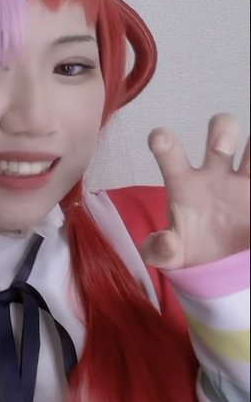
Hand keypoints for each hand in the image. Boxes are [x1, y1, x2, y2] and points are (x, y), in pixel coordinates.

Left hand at [141, 113, 249, 268]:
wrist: (221, 271)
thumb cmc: (190, 253)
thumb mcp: (169, 256)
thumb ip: (159, 250)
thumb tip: (165, 242)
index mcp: (184, 183)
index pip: (169, 153)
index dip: (162, 141)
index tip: (159, 138)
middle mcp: (215, 173)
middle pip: (221, 131)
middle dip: (223, 131)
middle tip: (221, 149)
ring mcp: (244, 182)